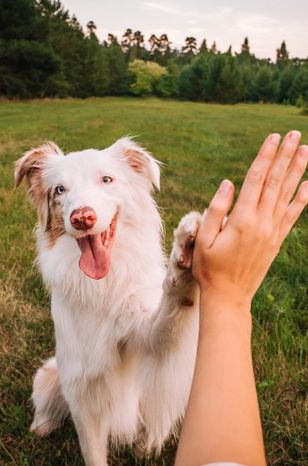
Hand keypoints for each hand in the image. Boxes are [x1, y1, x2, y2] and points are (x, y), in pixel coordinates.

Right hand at [192, 131, 307, 305]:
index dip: (265, 157)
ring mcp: (272, 232)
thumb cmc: (209, 268)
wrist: (229, 296)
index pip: (256, 180)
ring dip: (297, 171)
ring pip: (287, 195)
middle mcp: (262, 222)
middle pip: (275, 182)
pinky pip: (292, 216)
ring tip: (305, 150)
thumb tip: (228, 183)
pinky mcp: (276, 241)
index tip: (273, 137)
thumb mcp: (203, 239)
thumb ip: (215, 210)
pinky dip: (302, 199)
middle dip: (285, 156)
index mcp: (242, 220)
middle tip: (295, 134)